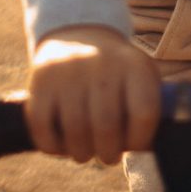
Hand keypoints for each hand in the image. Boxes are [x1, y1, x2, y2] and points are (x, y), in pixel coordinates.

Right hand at [26, 26, 162, 165]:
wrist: (79, 34)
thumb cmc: (117, 73)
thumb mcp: (141, 77)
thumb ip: (149, 110)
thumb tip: (146, 148)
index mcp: (135, 65)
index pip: (144, 113)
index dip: (140, 140)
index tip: (134, 145)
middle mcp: (102, 64)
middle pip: (106, 126)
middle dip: (108, 153)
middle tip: (108, 157)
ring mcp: (69, 71)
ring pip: (74, 130)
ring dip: (81, 153)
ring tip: (86, 153)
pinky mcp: (41, 81)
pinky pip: (42, 126)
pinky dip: (52, 146)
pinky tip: (62, 146)